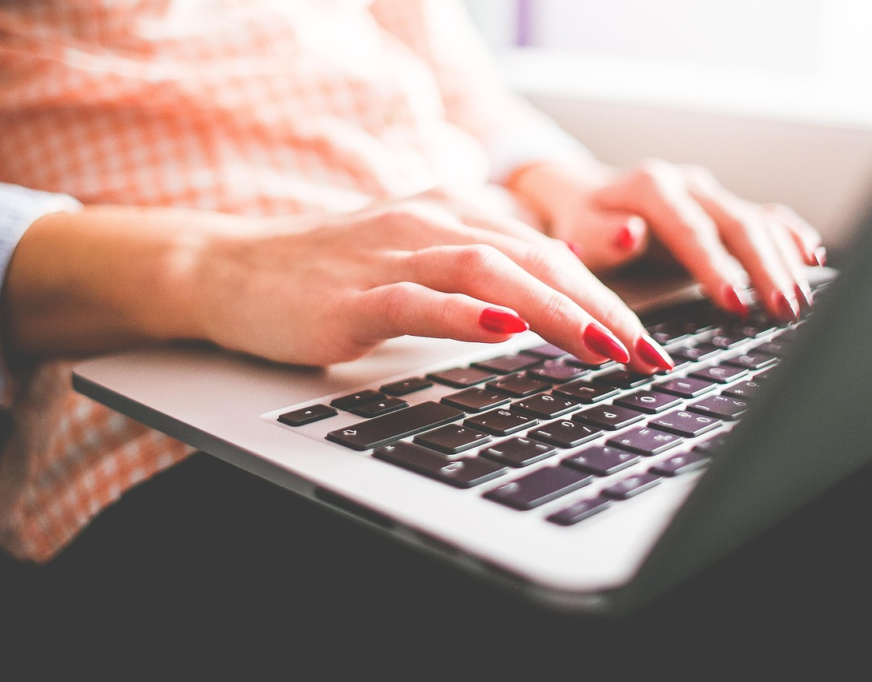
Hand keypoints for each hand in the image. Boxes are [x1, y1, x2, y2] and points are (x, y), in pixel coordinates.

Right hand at [163, 195, 674, 372]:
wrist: (235, 269)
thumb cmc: (330, 275)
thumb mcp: (415, 264)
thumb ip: (475, 276)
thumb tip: (541, 312)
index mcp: (452, 213)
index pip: (547, 251)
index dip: (605, 294)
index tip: (646, 340)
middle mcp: (430, 222)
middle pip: (534, 257)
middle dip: (600, 307)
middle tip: (646, 354)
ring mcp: (390, 256)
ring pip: (488, 271)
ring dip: (552, 310)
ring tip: (600, 347)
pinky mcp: (353, 295)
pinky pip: (417, 300)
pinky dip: (463, 313)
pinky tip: (501, 328)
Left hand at [509, 159, 824, 320]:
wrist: (583, 194)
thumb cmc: (579, 221)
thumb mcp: (576, 232)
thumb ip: (600, 237)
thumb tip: (630, 234)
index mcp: (650, 188)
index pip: (690, 230)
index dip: (714, 267)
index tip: (733, 302)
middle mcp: (686, 184)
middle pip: (736, 224)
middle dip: (762, 269)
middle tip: (781, 309)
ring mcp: (708, 193)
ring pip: (757, 222)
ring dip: (782, 261)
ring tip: (796, 301)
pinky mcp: (721, 206)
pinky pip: (764, 216)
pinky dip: (789, 236)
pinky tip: (810, 258)